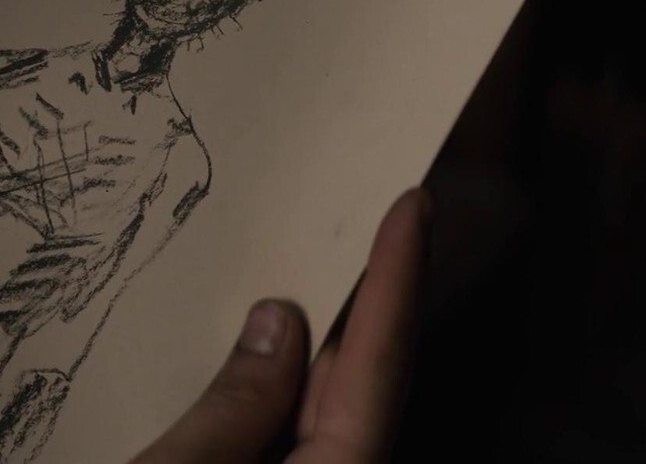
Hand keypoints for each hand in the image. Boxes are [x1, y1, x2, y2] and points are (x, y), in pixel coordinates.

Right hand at [135, 189, 428, 462]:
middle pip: (356, 389)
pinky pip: (280, 442)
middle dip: (349, 305)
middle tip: (342, 222)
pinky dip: (264, 398)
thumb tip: (276, 324)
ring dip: (297, 354)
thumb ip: (234, 405)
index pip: (378, 369)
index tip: (411, 205)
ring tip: (277, 279)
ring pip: (316, 417)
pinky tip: (234, 363)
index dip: (395, 282)